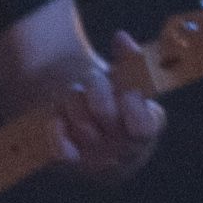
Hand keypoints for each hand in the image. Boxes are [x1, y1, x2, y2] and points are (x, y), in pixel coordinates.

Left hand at [44, 34, 163, 183]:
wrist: (93, 142)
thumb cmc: (116, 107)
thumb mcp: (126, 84)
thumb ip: (129, 61)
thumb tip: (122, 38)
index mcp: (147, 130)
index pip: (143, 125)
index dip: (131, 104)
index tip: (125, 87)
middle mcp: (124, 150)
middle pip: (106, 114)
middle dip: (96, 90)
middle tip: (94, 82)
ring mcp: (97, 160)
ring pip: (80, 123)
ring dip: (73, 102)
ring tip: (74, 99)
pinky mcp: (70, 163)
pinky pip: (59, 148)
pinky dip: (55, 128)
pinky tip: (56, 118)